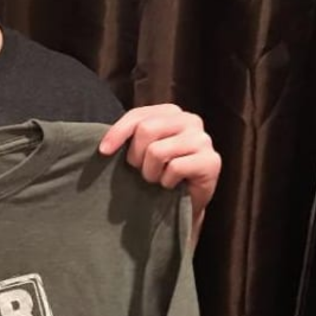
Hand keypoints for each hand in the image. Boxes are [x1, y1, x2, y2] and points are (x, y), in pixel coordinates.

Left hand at [98, 104, 220, 242]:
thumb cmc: (157, 172)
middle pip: (146, 130)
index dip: (117, 133)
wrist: (181, 203)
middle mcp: (190, 120)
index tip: (103, 151)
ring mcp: (203, 139)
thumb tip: (104, 145)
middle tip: (141, 170)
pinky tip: (172, 184)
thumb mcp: (139, 150)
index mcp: (171, 112)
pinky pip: (175, 168)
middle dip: (136, 156)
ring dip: (150, 172)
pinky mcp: (212, 161)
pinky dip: (166, 182)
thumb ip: (128, 137)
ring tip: (157, 178)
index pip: (137, 115)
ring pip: (157, 151)